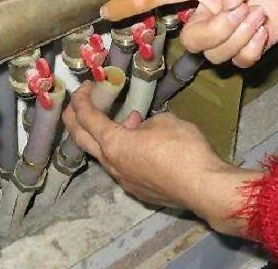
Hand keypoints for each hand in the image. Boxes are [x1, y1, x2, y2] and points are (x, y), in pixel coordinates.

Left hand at [62, 81, 262, 235]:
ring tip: (119, 122)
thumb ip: (145, 122)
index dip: (81, 99)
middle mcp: (111, 164)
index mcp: (114, 143)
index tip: (82, 87)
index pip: (87, 117)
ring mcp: (123, 180)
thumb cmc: (184, 148)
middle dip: (73, 119)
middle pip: (81, 139)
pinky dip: (121, 151)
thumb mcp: (165, 121)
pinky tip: (138, 145)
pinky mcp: (137, 190)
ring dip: (102, 136)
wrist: (203, 187)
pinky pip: (120, 167)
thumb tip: (138, 126)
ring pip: (102, 155)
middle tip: (76, 104)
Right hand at [100, 0, 277, 66]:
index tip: (104, 11)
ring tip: (261, 13)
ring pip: (214, 53)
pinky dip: (250, 50)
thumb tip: (226, 1)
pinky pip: (239, 62)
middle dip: (215, 32)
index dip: (131, 2)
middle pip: (190, 39)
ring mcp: (233, 26)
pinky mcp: (255, 40)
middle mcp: (212, 6)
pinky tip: (265, 30)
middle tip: (245, 9)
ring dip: (238, 37)